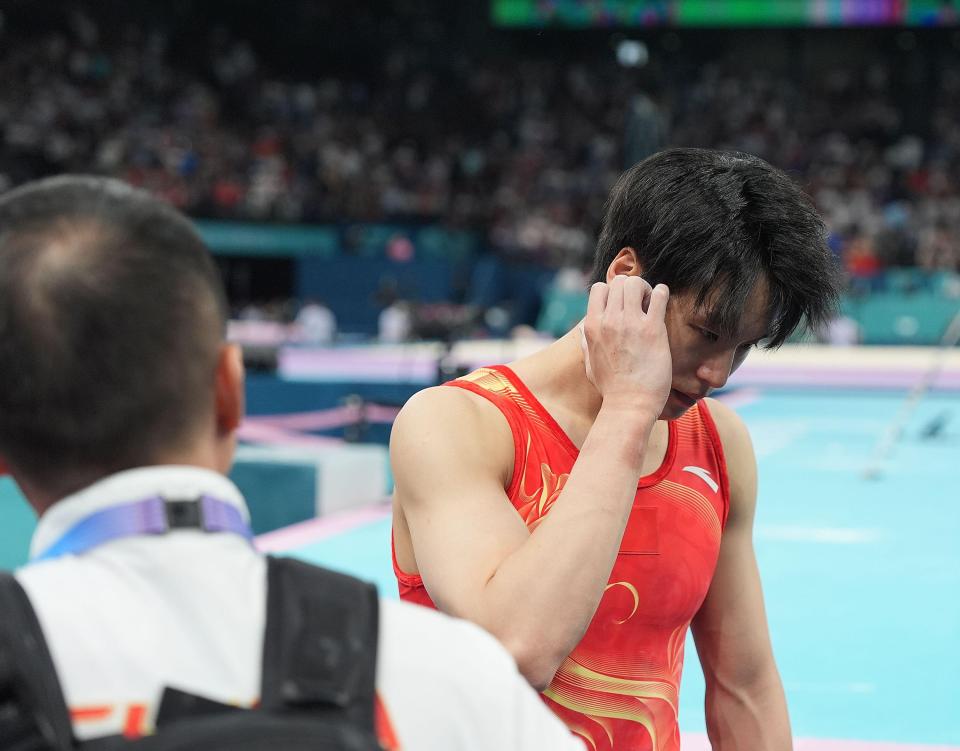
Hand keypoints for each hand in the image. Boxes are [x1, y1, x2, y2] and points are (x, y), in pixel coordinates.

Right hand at [579, 275, 671, 417]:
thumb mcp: (589, 365)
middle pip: (619, 281)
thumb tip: (584, 333)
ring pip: (636, 283)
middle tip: (641, 303)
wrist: (629, 405)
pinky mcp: (653, 330)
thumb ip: (586, 345)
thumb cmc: (610, 389)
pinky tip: (662, 304)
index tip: (623, 306)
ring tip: (651, 304)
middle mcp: (609, 321)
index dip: (613, 292)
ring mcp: (630, 324)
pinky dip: (662, 294)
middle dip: (632, 287)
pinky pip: (659, 295)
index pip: (599, 288)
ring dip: (646, 289)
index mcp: (592, 326)